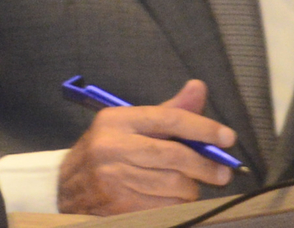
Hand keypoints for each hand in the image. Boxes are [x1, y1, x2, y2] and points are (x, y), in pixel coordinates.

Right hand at [57, 79, 238, 215]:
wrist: (66, 190)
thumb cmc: (106, 153)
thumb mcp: (130, 126)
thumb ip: (168, 111)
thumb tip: (198, 87)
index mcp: (116, 121)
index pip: (168, 119)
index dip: (202, 128)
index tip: (227, 137)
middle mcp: (112, 147)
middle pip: (175, 155)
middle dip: (206, 165)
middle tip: (223, 171)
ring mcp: (114, 179)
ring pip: (175, 185)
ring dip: (190, 188)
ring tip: (187, 184)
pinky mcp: (120, 206)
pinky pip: (166, 206)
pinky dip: (177, 204)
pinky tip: (171, 198)